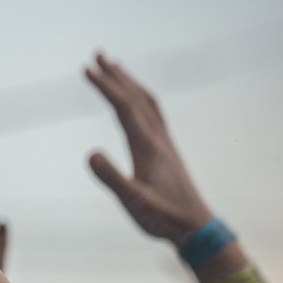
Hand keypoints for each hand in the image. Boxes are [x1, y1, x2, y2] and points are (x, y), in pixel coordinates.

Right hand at [85, 53, 213, 247]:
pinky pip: (152, 113)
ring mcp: (164, 142)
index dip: (105, 86)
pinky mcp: (166, 150)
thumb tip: (90, 154)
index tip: (86, 69)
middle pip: (136, 97)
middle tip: (97, 55)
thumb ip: (112, 178)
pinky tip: (134, 101)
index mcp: (147, 145)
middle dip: (116, 75)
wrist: (195, 227)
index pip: (123, 107)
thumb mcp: (133, 202)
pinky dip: (139, 97)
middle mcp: (157, 137)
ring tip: (115, 68)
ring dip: (129, 82)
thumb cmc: (162, 217)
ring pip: (146, 102)